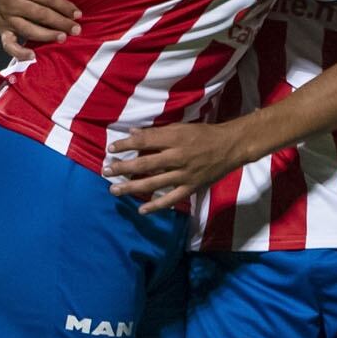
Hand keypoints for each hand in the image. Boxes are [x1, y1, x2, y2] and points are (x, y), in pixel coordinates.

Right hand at [0, 0, 78, 60]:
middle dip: (60, 23)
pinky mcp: (2, 27)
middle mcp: (14, 3)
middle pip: (41, 15)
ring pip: (29, 29)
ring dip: (46, 36)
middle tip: (76, 29)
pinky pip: (9, 43)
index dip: (64, 6)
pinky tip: (32, 56)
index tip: (78, 13)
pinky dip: (18, 52)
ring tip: (62, 38)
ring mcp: (7, 17)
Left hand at [104, 120, 247, 212]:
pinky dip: (156, 206)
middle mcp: (178, 157)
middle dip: (123, 168)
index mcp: (175, 138)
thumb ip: (157, 132)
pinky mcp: (191, 188)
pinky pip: (171, 199)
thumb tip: (133, 132)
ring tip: (114, 190)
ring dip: (131, 187)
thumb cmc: (204, 134)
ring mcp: (184, 175)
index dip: (126, 145)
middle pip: (145, 164)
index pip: (144, 142)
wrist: (231, 146)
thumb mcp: (181, 127)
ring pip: (153, 183)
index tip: (111, 149)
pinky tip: (141, 209)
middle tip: (106, 170)